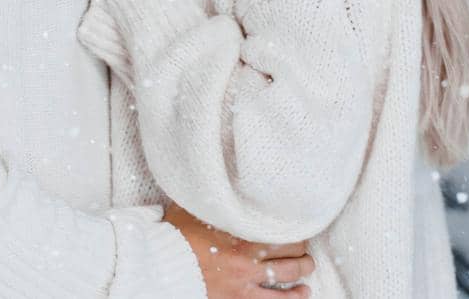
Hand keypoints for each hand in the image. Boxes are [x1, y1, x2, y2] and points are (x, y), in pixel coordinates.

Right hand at [162, 203, 313, 297]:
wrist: (161, 267)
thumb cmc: (174, 236)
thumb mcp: (193, 209)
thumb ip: (211, 199)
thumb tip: (213, 181)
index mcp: (241, 229)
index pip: (282, 226)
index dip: (293, 225)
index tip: (296, 224)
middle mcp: (249, 255)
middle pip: (292, 250)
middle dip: (301, 248)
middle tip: (302, 246)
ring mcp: (247, 280)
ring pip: (290, 275)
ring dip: (303, 271)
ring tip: (307, 268)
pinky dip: (292, 298)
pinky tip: (303, 294)